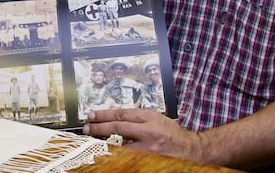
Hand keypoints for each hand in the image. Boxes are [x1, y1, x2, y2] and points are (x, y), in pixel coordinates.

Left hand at [83, 108, 202, 162]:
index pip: (122, 114)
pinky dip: (116, 153)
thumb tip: (115, 117)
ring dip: (105, 142)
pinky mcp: (147, 160)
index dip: (104, 114)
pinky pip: (127, 156)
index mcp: (150, 117)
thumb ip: (138, 118)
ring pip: (120, 144)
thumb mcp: (156, 118)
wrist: (188, 149)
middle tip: (86, 127)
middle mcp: (148, 131)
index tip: (92, 114)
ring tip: (92, 140)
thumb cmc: (171, 132)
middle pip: (118, 127)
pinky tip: (107, 152)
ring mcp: (147, 148)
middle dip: (99, 127)